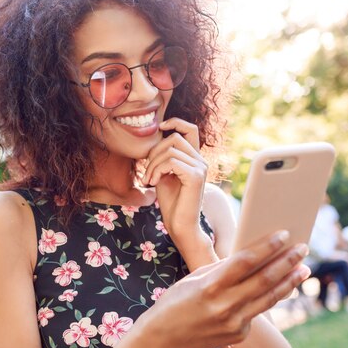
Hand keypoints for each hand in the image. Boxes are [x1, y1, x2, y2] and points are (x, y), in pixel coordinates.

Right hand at [135, 231, 310, 347]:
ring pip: (269, 298)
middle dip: (287, 261)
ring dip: (289, 281)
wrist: (164, 338)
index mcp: (210, 286)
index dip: (268, 247)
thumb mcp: (194, 278)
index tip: (284, 234)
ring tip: (304, 268)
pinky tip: (281, 287)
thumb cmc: (176, 301)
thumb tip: (249, 254)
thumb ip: (222, 268)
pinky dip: (270, 297)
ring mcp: (233, 323)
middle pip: (264, 279)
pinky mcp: (238, 334)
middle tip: (303, 248)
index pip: (246, 261)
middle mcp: (224, 305)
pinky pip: (257, 312)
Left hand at [142, 118, 207, 249]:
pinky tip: (153, 183)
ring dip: (152, 165)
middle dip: (154, 153)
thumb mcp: (164, 173)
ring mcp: (200, 168)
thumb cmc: (171, 202)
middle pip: (174, 138)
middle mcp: (201, 161)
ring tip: (148, 180)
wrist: (180, 225)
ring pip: (170, 150)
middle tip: (147, 173)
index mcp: (194, 158)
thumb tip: (157, 138)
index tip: (159, 128)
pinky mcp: (196, 177)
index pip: (190, 129)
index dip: (175, 122)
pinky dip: (157, 170)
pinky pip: (171, 162)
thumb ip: (163, 157)